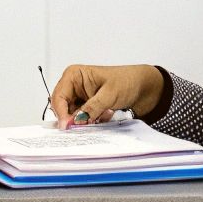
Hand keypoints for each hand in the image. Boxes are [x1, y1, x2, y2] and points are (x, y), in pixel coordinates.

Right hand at [49, 64, 165, 128]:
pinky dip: (92, 121)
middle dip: (74, 118)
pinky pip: (83, 118)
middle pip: (63, 108)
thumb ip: (91, 108)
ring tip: (101, 116)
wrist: (144, 87)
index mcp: (74, 75)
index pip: (59, 97)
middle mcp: (74, 85)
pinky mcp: (88, 106)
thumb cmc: (127, 81)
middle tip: (86, 124)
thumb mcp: (109, 94)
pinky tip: (105, 115)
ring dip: (85, 120)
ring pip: (73, 115)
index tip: (67, 126)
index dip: (61, 113)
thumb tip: (76, 120)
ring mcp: (81, 96)